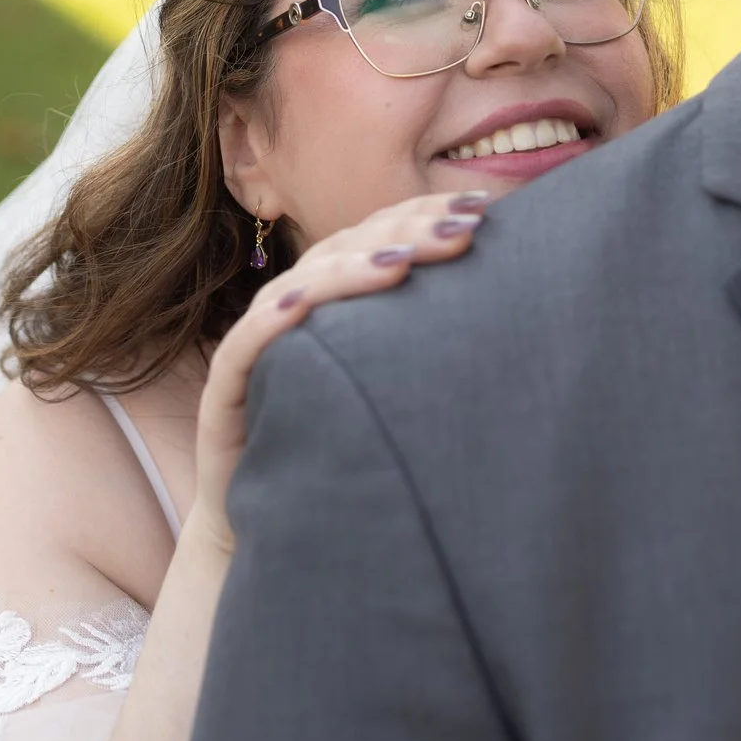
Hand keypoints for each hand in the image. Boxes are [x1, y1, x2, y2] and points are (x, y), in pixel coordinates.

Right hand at [180, 191, 488, 557]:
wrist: (274, 533)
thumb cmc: (350, 456)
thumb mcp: (401, 391)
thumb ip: (435, 344)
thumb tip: (514, 309)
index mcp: (335, 300)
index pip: (377, 238)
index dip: (422, 215)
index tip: (480, 208)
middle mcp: (295, 310)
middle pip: (346, 251)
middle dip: (405, 233)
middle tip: (462, 227)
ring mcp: (256, 346)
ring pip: (300, 288)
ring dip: (349, 269)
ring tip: (401, 262)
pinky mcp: (225, 390)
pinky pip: (244, 347)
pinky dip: (272, 321)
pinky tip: (302, 305)